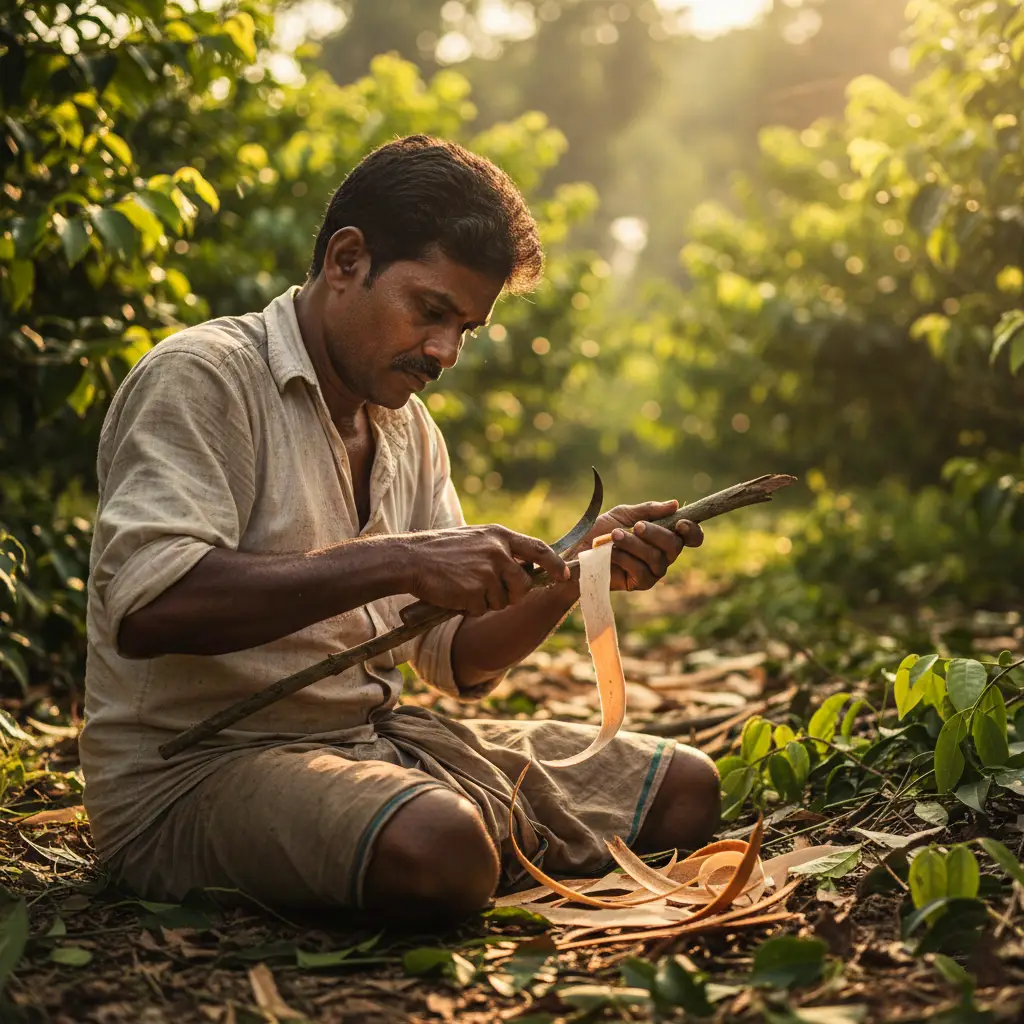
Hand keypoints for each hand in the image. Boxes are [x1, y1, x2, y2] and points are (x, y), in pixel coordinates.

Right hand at [403, 525, 569, 615]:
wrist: (412, 559)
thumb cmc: (443, 551)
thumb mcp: (477, 539)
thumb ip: (501, 550)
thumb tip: (526, 569)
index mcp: (500, 536)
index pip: (539, 550)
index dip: (556, 565)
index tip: (565, 576)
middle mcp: (498, 552)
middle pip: (524, 584)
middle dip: (513, 595)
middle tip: (492, 592)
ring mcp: (487, 571)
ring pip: (503, 600)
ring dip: (487, 601)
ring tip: (465, 586)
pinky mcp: (474, 590)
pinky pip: (482, 609)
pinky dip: (471, 607)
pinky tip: (456, 593)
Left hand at [576, 500, 703, 591]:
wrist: (577, 551)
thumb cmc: (599, 531)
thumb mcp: (623, 515)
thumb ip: (648, 510)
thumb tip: (675, 504)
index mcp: (663, 535)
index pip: (691, 537)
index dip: (693, 531)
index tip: (681, 523)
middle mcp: (663, 554)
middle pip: (676, 546)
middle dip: (656, 534)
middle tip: (637, 526)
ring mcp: (653, 570)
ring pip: (657, 559)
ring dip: (635, 545)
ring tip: (615, 537)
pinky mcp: (640, 584)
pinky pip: (643, 572)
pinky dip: (626, 559)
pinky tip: (611, 554)